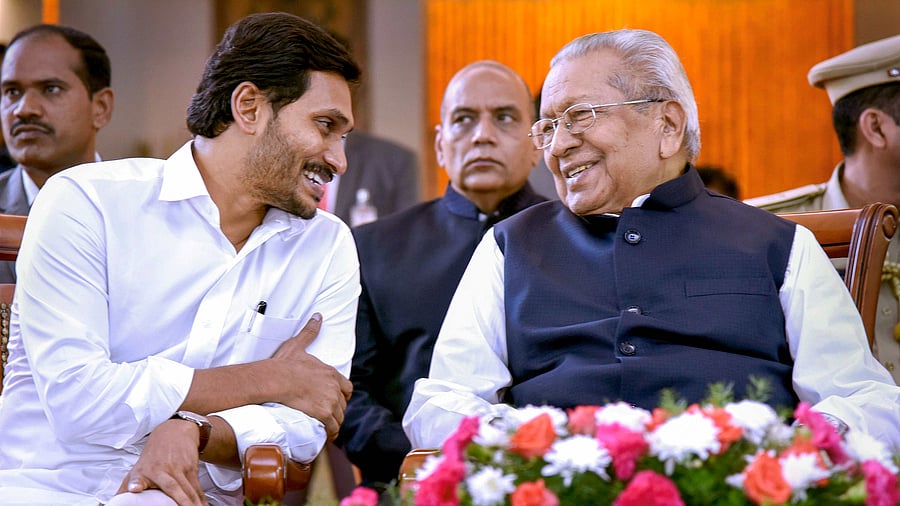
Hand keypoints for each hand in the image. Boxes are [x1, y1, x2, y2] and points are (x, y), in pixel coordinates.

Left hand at [116, 419, 207, 504]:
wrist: (174, 432)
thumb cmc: (154, 455)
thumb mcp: (138, 468)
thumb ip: (127, 486)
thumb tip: (115, 502)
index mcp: (147, 470)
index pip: (141, 478)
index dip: (137, 483)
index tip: (135, 488)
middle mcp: (164, 470)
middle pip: (174, 489)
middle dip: (182, 502)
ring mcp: (180, 468)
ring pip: (189, 490)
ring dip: (195, 502)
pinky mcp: (191, 468)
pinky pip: (197, 487)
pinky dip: (201, 498)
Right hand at [269, 313, 352, 439]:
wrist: (275, 379)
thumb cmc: (284, 364)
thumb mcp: (298, 344)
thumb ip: (310, 331)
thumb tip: (317, 316)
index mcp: (330, 373)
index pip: (346, 387)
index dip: (342, 395)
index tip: (336, 400)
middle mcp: (334, 387)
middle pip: (343, 403)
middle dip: (337, 410)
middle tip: (328, 416)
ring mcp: (330, 401)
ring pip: (339, 416)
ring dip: (335, 423)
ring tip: (328, 428)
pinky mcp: (323, 413)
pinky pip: (332, 426)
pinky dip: (331, 432)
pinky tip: (327, 436)